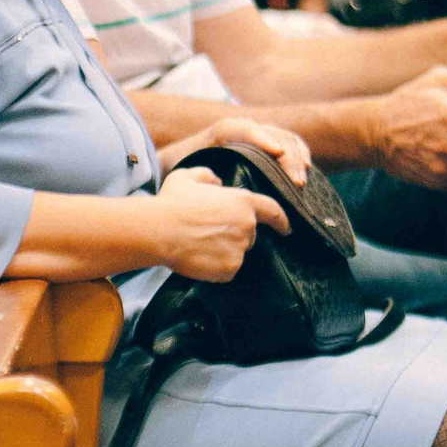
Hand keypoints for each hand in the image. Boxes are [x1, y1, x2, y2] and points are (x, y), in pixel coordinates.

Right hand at [152, 166, 287, 281]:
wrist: (159, 231)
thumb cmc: (172, 202)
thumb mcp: (187, 177)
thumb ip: (206, 175)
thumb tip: (216, 183)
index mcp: (243, 201)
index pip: (273, 210)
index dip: (281, 220)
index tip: (286, 229)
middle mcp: (247, 225)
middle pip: (249, 235)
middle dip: (234, 236)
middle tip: (209, 235)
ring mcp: (240, 248)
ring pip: (237, 253)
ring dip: (223, 252)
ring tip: (199, 246)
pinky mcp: (230, 268)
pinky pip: (227, 270)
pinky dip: (215, 268)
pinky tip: (197, 258)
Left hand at [160, 117, 311, 185]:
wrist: (182, 159)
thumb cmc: (184, 164)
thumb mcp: (185, 167)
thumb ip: (198, 173)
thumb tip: (218, 187)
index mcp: (223, 130)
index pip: (245, 128)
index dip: (263, 139)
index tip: (277, 154)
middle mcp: (244, 128)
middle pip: (272, 134)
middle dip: (287, 156)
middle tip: (296, 181)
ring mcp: (258, 134)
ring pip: (285, 138)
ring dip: (297, 157)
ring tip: (301, 180)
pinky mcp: (267, 145)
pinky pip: (290, 143)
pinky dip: (300, 153)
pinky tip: (307, 169)